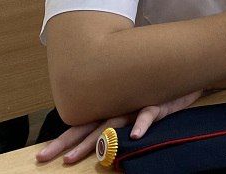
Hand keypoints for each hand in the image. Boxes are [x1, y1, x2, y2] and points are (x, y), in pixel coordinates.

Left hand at [35, 90, 201, 164]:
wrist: (182, 69)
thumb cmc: (157, 90)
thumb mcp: (135, 103)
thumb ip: (117, 116)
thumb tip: (99, 136)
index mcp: (110, 109)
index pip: (81, 126)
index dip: (62, 141)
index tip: (42, 155)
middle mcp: (118, 107)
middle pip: (89, 128)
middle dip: (68, 144)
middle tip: (46, 157)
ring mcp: (136, 105)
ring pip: (113, 123)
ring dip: (98, 140)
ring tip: (84, 154)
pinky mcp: (157, 104)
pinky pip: (148, 114)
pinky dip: (142, 123)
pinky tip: (135, 135)